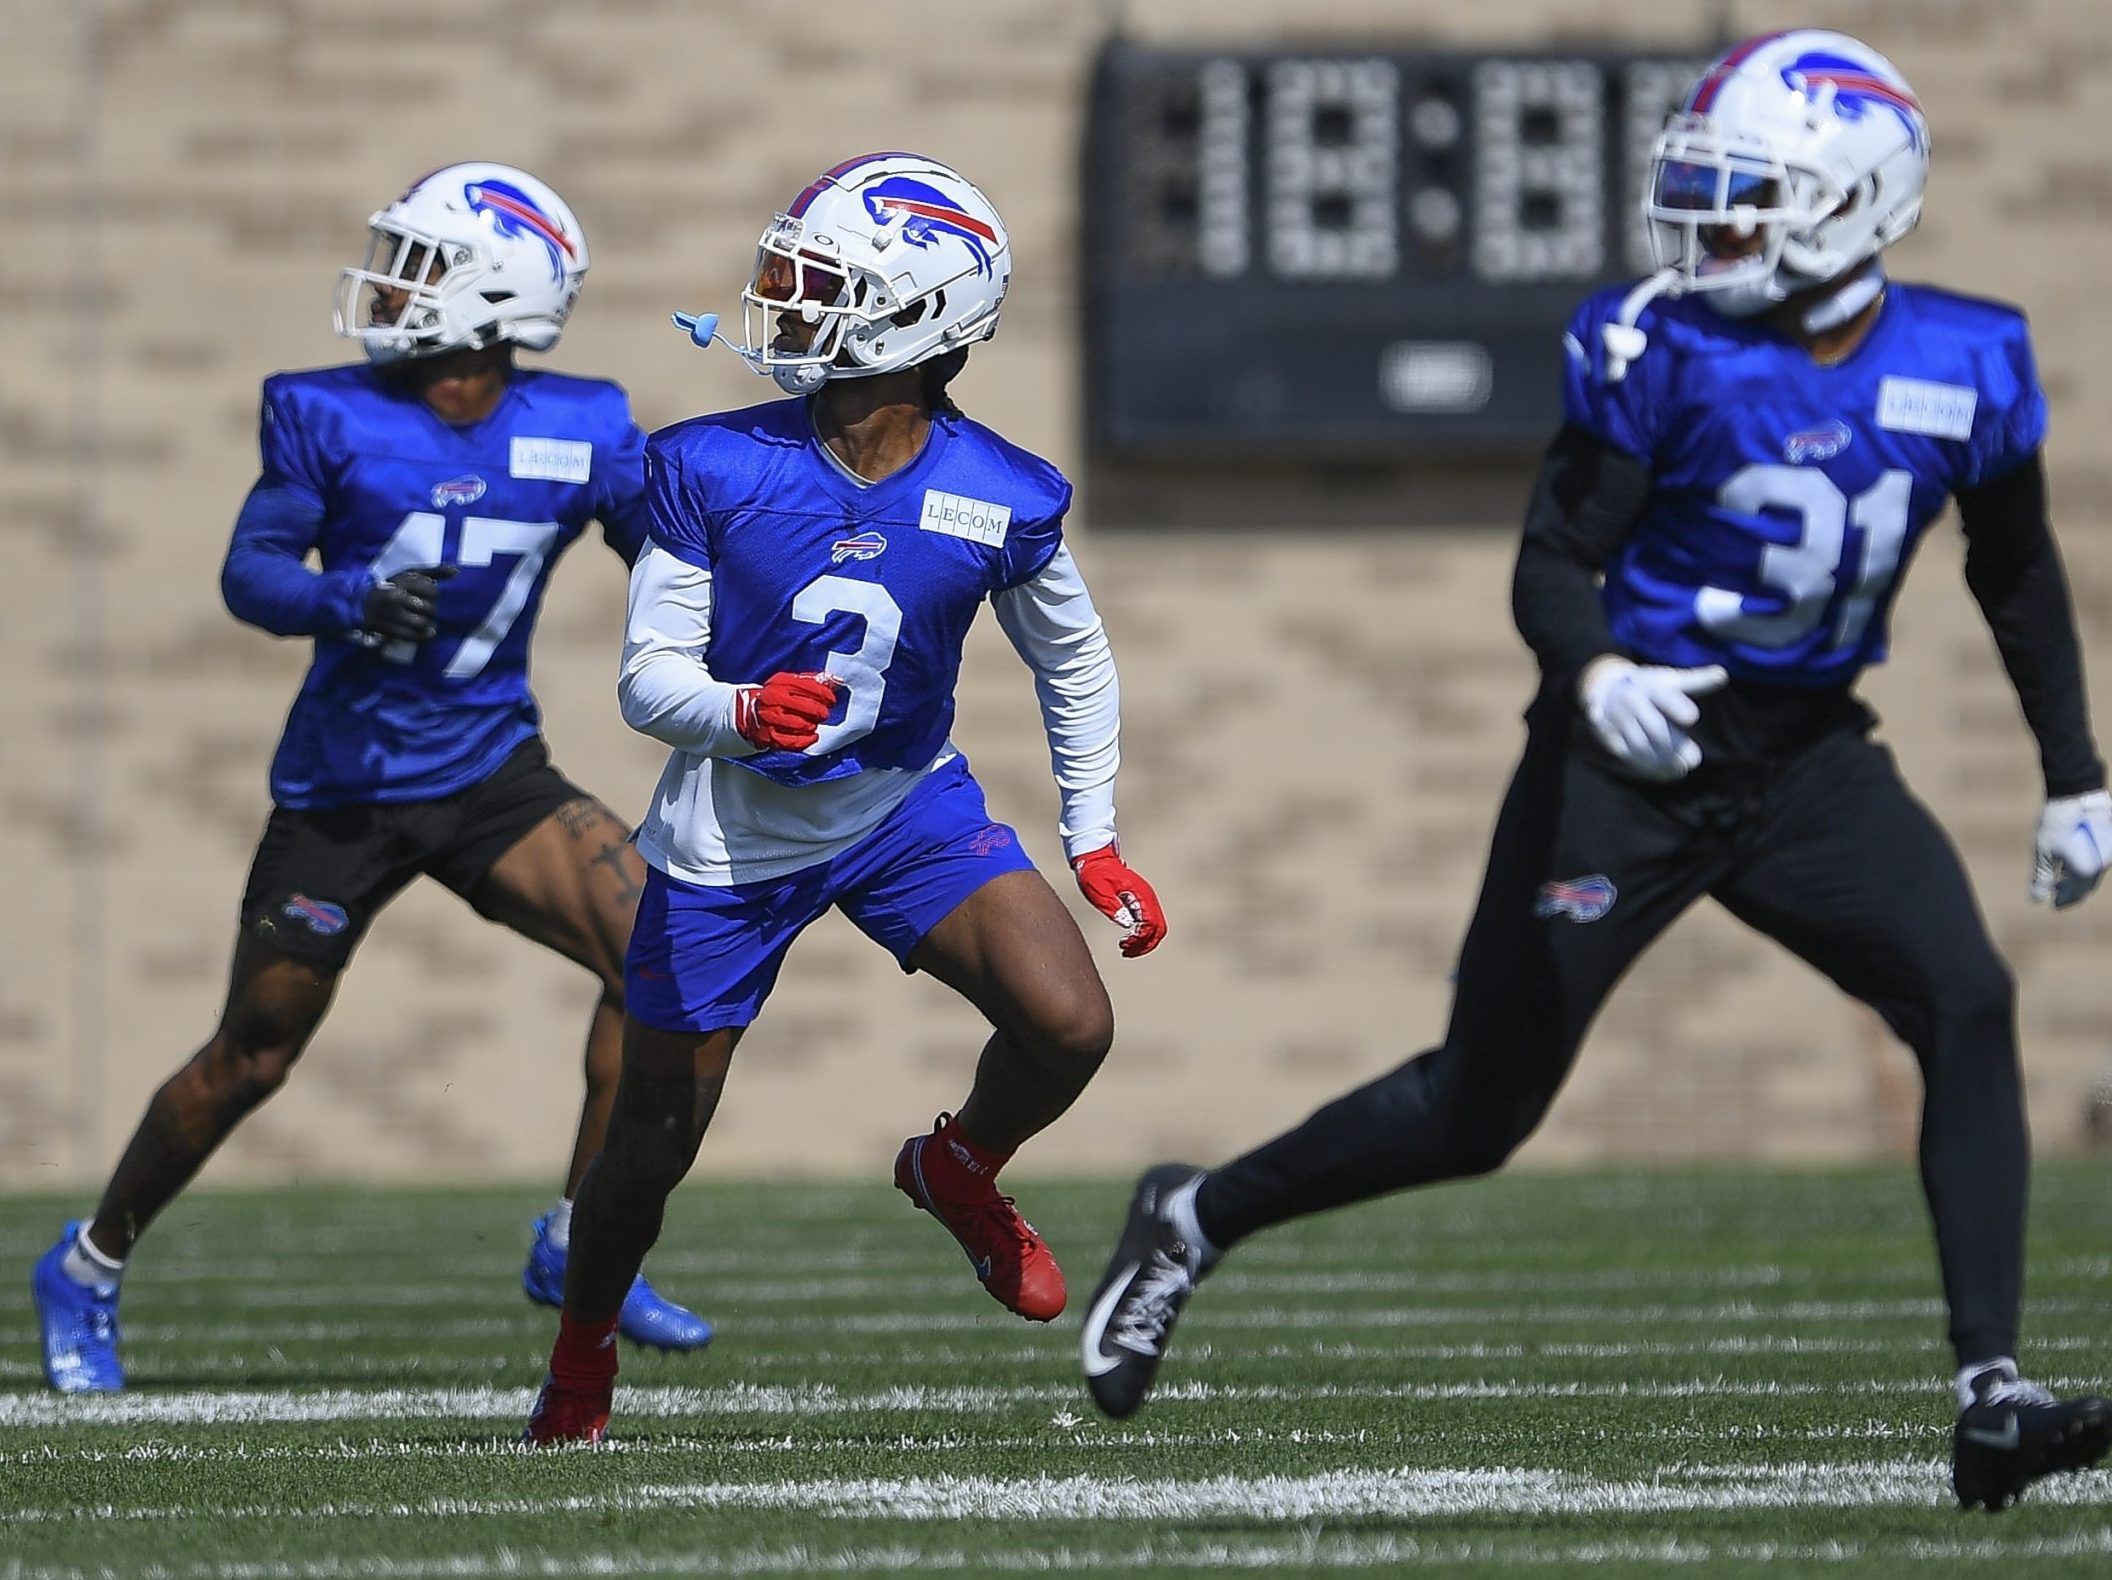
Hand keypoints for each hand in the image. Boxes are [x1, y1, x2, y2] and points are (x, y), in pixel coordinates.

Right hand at [363, 565, 455, 643]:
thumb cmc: (393, 587)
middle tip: (427, 608)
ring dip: (428, 622)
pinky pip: (414, 636)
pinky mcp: (389, 630)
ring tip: (424, 617)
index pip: (432, 591)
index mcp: (401, 582)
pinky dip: (424, 636)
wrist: (364, 604)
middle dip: (432, 609)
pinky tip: (428, 631)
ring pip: (423, 623)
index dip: (434, 594)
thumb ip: (434, 571)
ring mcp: (391, 616)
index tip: (429, 595)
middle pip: (429, 608)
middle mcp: (396, 598)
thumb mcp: (410, 574)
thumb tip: (456, 571)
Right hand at [733, 671, 839, 751]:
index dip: (825, 695)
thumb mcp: (789, 682)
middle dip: (821, 712)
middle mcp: (773, 699)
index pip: (810, 687)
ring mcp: (770, 719)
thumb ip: (811, 681)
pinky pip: (794, 742)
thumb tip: (836, 681)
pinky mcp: (769, 736)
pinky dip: (807, 740)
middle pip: (808, 708)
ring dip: (813, 725)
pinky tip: (812, 736)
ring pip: (802, 725)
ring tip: (813, 723)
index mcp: (780, 683)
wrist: (749, 712)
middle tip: (824, 714)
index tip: (831, 700)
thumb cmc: (776, 696)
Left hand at [1071, 843, 1165, 957]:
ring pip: (1157, 928)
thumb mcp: (1098, 890)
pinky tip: (1129, 941)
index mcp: (1139, 894)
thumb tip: (1127, 924)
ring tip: (1126, 950)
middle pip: (1158, 929)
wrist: (1096, 858)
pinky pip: (1150, 923)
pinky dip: (1143, 936)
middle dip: (1145, 945)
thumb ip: (1112, 906)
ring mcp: (1146, 900)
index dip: (1139, 939)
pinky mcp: (1142, 902)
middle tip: (1125, 952)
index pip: (1150, 923)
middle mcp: (1147, 898)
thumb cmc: (1095, 873)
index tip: (1123, 944)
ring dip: (1145, 943)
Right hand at [1578, 656, 1728, 781]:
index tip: (1693, 717)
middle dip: (1675, 745)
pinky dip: (1647, 767)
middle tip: (1695, 760)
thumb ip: (1696, 680)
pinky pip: (1628, 755)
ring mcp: (1619, 720)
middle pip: (1655, 728)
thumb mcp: (1670, 679)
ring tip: (1681, 769)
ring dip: (1662, 760)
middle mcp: (1632, 702)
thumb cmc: (1649, 685)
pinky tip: (1664, 773)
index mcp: (1650, 686)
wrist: (1606, 688)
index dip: (1677, 706)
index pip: (1664, 697)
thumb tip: (1722, 675)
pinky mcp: (1611, 737)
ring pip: (1640, 746)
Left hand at [2031, 788, 2111, 908]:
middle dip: (2071, 891)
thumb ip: (2041, 877)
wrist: (2077, 793)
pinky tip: (2072, 863)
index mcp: (2085, 870)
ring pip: (2094, 874)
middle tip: (2056, 893)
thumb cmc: (2056, 822)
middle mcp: (2102, 865)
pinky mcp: (2109, 843)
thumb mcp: (2043, 852)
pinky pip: (2099, 860)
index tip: (2054, 904)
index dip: (2064, 901)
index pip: (2075, 894)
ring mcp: (2108, 853)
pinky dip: (2086, 866)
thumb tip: (2037, 900)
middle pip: (2087, 886)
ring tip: (2061, 880)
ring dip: (2079, 879)